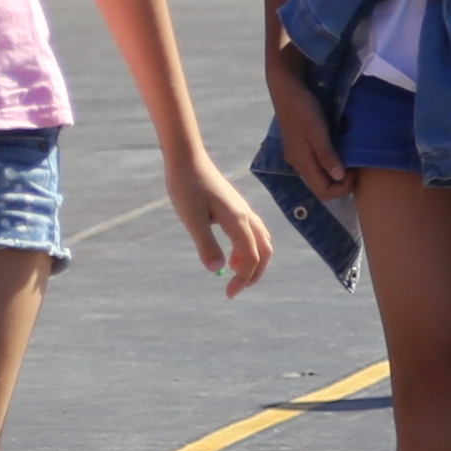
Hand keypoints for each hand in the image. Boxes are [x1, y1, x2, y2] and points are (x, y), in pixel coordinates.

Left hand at [166, 146, 273, 295]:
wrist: (187, 157)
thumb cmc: (186, 185)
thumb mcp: (191, 218)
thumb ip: (206, 244)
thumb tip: (217, 269)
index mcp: (237, 220)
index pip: (250, 258)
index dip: (243, 279)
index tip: (228, 293)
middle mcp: (246, 215)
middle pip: (264, 251)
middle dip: (254, 274)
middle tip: (236, 289)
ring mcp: (243, 209)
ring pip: (262, 241)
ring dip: (253, 260)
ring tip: (233, 272)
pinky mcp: (236, 206)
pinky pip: (253, 231)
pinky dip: (248, 247)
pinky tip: (229, 252)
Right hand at [261, 46, 353, 204]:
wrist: (286, 88)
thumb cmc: (302, 108)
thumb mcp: (317, 131)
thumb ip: (327, 155)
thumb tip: (339, 177)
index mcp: (302, 163)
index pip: (324, 192)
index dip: (342, 188)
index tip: (355, 171)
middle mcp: (299, 163)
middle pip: (322, 186)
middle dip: (341, 181)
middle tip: (356, 164)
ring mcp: (299, 155)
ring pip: (320, 174)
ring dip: (337, 171)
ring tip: (350, 156)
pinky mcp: (301, 145)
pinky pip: (318, 163)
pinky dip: (331, 161)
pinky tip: (339, 148)